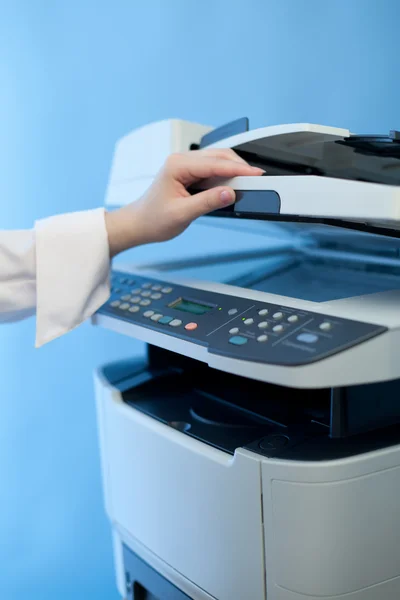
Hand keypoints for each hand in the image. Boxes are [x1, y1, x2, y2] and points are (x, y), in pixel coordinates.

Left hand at [105, 148, 263, 256]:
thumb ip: (207, 202)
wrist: (139, 224)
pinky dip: (226, 177)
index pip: (215, 164)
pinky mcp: (190, 174)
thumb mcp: (182, 214)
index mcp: (177, 165)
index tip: (256, 175)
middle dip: (239, 167)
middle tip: (257, 180)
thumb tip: (229, 194)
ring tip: (248, 184)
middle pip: (219, 157)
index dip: (238, 169)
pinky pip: (213, 171)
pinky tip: (233, 186)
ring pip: (218, 162)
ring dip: (233, 171)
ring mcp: (186, 166)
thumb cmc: (153, 219)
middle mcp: (181, 161)